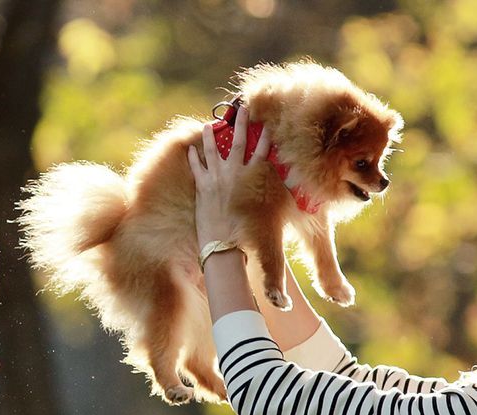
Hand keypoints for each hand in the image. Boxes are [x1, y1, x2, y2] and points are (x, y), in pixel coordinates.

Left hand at [186, 104, 272, 247]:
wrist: (225, 243)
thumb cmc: (249, 233)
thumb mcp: (266, 212)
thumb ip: (274, 197)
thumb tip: (286, 191)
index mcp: (252, 178)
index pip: (262, 151)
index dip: (265, 137)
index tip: (266, 124)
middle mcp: (235, 173)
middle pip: (239, 142)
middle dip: (241, 123)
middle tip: (241, 109)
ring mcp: (217, 178)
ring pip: (213, 150)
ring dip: (210, 136)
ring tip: (208, 125)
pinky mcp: (202, 187)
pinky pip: (196, 167)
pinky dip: (193, 157)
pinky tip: (190, 148)